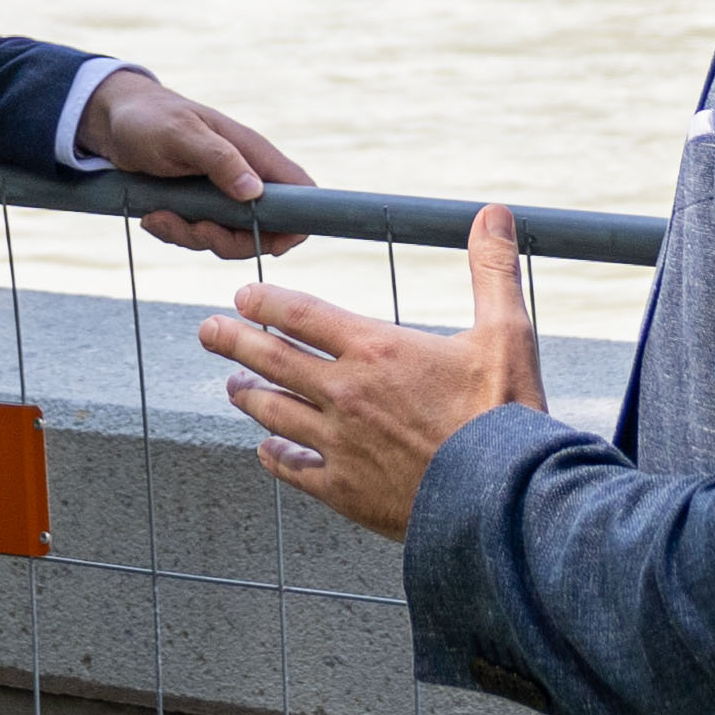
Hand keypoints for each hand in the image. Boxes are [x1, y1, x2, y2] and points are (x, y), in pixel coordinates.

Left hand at [80, 71, 312, 258]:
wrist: (112, 121)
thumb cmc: (149, 118)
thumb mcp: (181, 135)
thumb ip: (220, 160)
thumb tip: (255, 192)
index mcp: (252, 154)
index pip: (300, 192)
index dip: (295, 223)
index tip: (266, 242)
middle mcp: (243, 177)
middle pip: (262, 230)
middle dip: (227, 240)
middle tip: (194, 228)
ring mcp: (220, 195)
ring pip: (226, 238)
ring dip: (192, 236)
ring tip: (159, 216)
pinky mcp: (197, 207)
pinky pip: (197, 235)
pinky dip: (175, 232)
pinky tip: (153, 215)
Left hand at [198, 206, 543, 540]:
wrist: (502, 501)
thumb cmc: (505, 417)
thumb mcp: (506, 333)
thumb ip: (491, 270)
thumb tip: (493, 213)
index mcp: (376, 349)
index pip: (300, 313)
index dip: (265, 300)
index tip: (245, 296)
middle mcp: (345, 394)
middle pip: (271, 359)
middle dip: (232, 339)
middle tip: (208, 330)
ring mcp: (339, 444)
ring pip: (273, 412)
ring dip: (248, 394)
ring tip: (233, 385)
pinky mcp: (343, 490)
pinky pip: (293, 469)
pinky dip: (275, 456)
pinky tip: (267, 450)